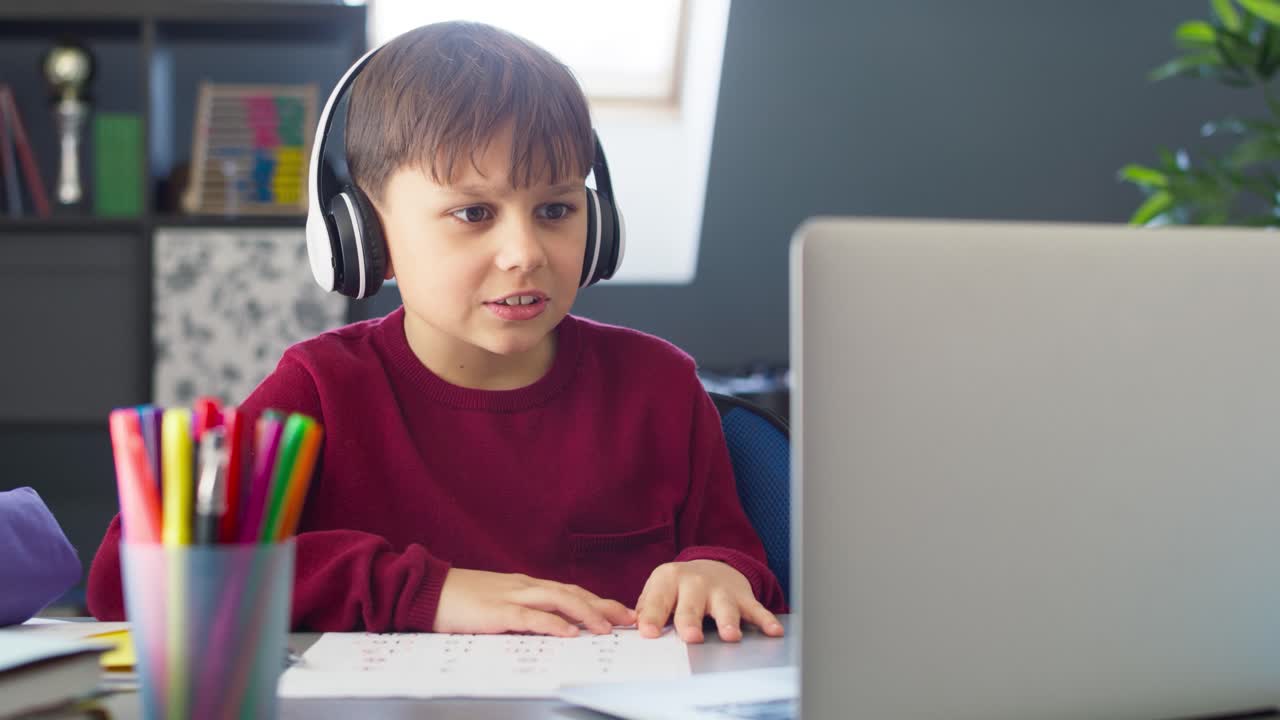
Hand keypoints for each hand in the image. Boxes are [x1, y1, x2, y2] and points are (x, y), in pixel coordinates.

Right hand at [434, 568, 635, 636]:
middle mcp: (524, 586)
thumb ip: (522, 610)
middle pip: (572, 593)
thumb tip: (548, 626)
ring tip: (607, 628)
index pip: (570, 591)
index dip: (598, 600)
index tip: (621, 611)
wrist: (426, 590)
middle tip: (629, 619)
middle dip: (603, 606)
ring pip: (558, 600)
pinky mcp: (496, 612)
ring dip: (585, 614)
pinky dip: (553, 624)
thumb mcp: (497, 601)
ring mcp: (511, 597)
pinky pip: (530, 617)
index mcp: (526, 585)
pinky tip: (569, 632)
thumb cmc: (459, 600)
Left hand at [635, 560, 784, 642]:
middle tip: (690, 636)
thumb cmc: (678, 588)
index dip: (652, 616)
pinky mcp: (742, 597)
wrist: (712, 566)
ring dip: (727, 620)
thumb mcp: (658, 591)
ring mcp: (720, 589)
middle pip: (690, 603)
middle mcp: (694, 582)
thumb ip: (645, 609)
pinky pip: (755, 609)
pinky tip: (773, 631)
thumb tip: (631, 629)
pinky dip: (765, 620)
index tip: (648, 632)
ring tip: (730, 636)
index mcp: (668, 580)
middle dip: (690, 619)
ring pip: (724, 606)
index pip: (657, 600)